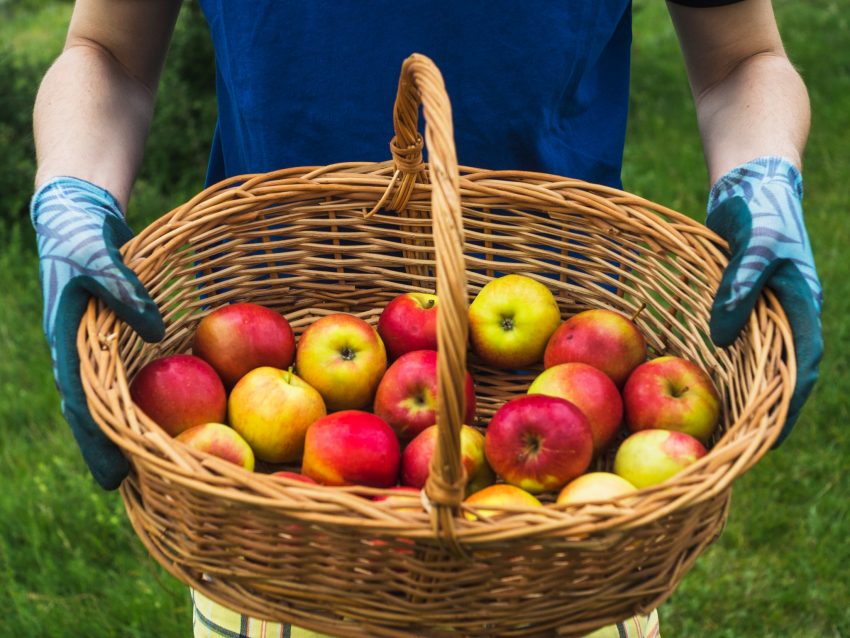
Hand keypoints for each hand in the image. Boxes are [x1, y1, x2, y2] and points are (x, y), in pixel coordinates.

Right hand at [32, 177, 164, 488]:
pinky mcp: (107, 338)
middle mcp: (75, 353)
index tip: (114, 476)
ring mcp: (89, 348)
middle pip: (91, 412)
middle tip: (126, 488)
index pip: (83, 404)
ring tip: (142, 465)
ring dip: (119, 431)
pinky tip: (155, 417)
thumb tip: (158, 331)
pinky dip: (132, 401)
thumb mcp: (100, 257)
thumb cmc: (83, 237)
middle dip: (107, 449)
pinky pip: (120, 377)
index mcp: (68, 343)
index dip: (98, 441)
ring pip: (103, 399)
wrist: (75, 219)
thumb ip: (125, 290)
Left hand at [706, 156, 822, 445]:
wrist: (750, 181)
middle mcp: (789, 312)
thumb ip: (739, 288)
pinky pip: (740, 339)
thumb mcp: (753, 244)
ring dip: (747, 389)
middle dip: (766, 408)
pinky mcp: (746, 299)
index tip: (770, 439)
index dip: (789, 404)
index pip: (802, 365)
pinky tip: (707, 379)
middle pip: (783, 371)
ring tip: (721, 424)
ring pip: (761, 358)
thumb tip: (721, 339)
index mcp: (802, 304)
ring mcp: (768, 307)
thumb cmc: (757, 209)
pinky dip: (730, 362)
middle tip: (737, 444)